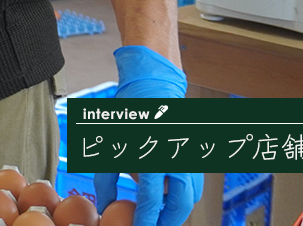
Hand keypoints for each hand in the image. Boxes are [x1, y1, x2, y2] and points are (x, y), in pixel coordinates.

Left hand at [94, 45, 202, 225]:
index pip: (151, 200)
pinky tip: (168, 200)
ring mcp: (190, 155)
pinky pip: (195, 185)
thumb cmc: (127, 119)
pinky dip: (184, 197)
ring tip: (159, 217)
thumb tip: (105, 207)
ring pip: (191, 197)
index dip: (145, 220)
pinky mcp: (197, 155)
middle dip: (167, 222)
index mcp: (152, 154)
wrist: (152, 89)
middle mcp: (176, 157)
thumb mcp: (110, 146)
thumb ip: (106, 180)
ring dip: (177, 211)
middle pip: (180, 205)